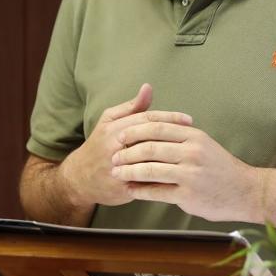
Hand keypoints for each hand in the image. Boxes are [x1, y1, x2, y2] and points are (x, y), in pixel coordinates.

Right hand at [59, 84, 193, 208]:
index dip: (169, 118)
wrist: (80, 179)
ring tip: (190, 154)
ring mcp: (119, 168)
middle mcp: (115, 147)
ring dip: (173, 157)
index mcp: (114, 128)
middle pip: (152, 138)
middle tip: (195, 135)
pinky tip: (181, 174)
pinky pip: (149, 183)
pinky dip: (165, 178)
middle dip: (175, 136)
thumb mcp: (110, 121)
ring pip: (151, 161)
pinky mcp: (123, 187)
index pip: (147, 119)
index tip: (188, 119)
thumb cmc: (99, 145)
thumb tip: (148, 88)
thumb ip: (131, 107)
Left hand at [110, 120, 261, 222]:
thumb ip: (181, 136)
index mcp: (194, 136)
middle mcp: (192, 152)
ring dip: (129, 171)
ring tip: (117, 173)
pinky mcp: (187, 195)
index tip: (120, 135)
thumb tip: (152, 129)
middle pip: (150, 147)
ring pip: (150, 169)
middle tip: (113, 155)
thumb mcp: (204, 144)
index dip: (135, 130)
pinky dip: (140, 190)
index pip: (157, 127)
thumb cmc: (221, 168)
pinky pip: (156, 192)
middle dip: (127, 151)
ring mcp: (190, 174)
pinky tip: (130, 190)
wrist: (246, 191)